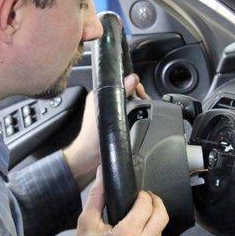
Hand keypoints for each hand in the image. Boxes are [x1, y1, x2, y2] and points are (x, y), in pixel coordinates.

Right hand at [54, 168, 168, 235]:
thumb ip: (97, 196)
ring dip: (153, 222)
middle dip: (156, 203)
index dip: (144, 196)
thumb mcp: (86, 223)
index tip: (139, 194)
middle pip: (162, 217)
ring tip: (139, 220)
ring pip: (161, 232)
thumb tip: (102, 173)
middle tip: (147, 199)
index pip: (147, 206)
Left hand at [63, 73, 148, 189]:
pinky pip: (128, 111)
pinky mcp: (115, 120)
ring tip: (145, 111)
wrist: (89, 157)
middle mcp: (104, 99)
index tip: (141, 94)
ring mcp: (110, 110)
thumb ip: (121, 93)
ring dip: (138, 104)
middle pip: (126, 91)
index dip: (133, 85)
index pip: (120, 81)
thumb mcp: (110, 112)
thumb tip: (133, 78)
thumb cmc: (94, 136)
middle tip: (145, 104)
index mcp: (99, 93)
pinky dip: (135, 112)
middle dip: (137, 95)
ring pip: (129, 101)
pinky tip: (140, 117)